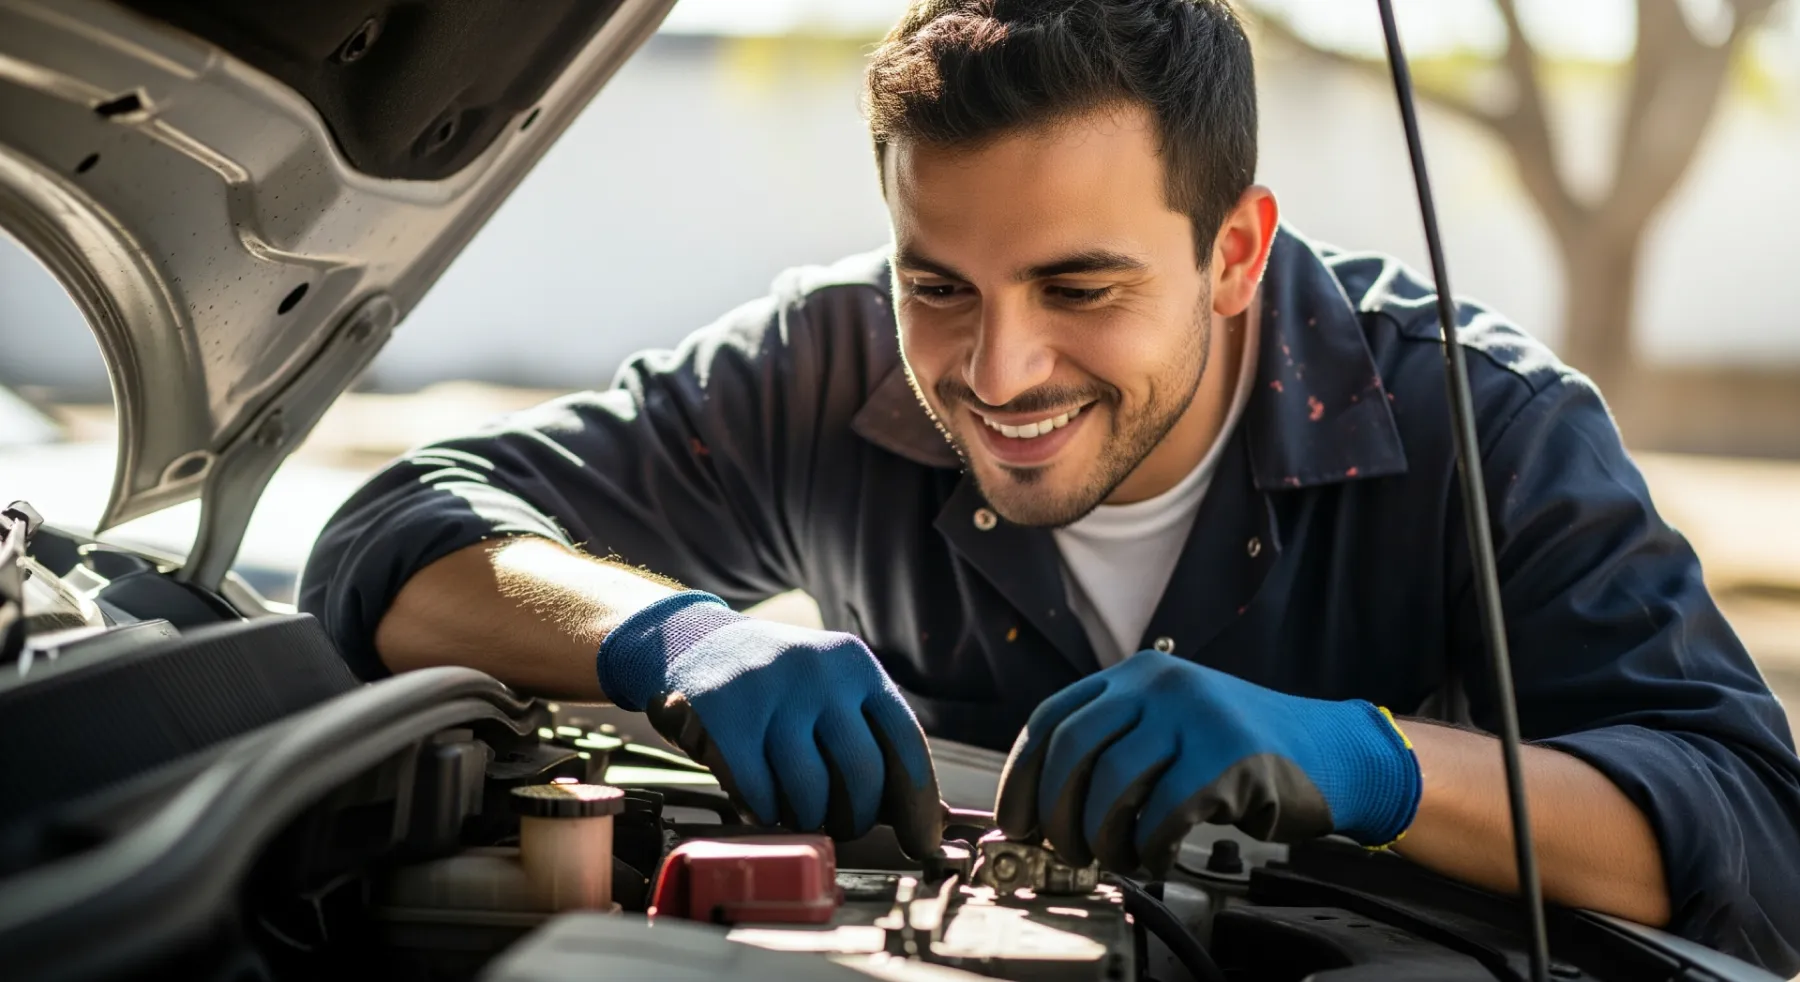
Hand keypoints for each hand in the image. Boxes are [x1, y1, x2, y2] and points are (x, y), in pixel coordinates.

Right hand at [598, 592, 943, 857]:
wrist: (694, 642)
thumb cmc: (776, 686)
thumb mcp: (830, 690)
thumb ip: (870, 739)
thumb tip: (926, 814)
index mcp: (857, 666)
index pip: (906, 743)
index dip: (918, 803)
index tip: (920, 842)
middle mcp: (820, 671)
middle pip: (861, 773)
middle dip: (855, 818)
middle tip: (842, 827)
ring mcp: (771, 688)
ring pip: (808, 789)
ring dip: (806, 818)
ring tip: (797, 812)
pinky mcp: (725, 711)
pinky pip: (758, 790)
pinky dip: (763, 812)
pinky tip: (762, 805)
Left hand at [995, 650, 1419, 873]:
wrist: (1332, 752)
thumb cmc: (1241, 750)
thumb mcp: (1169, 723)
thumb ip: (1112, 746)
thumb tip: (1041, 808)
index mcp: (1135, 673)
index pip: (1051, 718)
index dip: (1023, 775)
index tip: (1016, 819)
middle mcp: (1160, 684)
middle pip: (1073, 751)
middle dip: (1057, 813)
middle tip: (1066, 849)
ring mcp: (1195, 717)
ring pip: (1112, 787)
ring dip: (1104, 838)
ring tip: (1117, 857)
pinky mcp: (1228, 758)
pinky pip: (1162, 816)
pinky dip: (1148, 848)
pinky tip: (1157, 856)